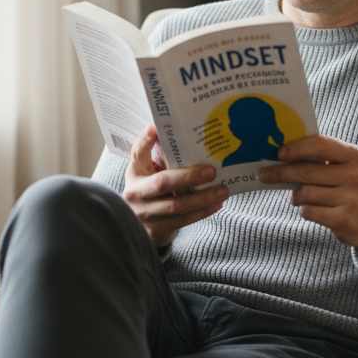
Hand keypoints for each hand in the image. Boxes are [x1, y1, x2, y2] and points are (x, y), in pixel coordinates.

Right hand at [123, 125, 228, 247]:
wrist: (136, 227)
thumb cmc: (148, 191)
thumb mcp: (146, 173)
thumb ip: (158, 156)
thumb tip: (177, 132)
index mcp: (135, 173)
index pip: (137, 154)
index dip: (145, 141)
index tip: (155, 128)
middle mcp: (136, 193)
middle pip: (162, 183)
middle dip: (189, 177)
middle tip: (211, 171)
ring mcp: (145, 214)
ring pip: (177, 205)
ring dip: (203, 198)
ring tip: (223, 190)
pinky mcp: (156, 230)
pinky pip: (183, 221)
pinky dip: (202, 212)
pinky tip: (216, 204)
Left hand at [258, 135, 357, 253]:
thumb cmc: (356, 189)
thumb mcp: (350, 167)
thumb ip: (325, 159)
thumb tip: (284, 155)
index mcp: (355, 156)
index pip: (320, 145)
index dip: (296, 148)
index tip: (279, 153)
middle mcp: (355, 175)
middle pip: (307, 171)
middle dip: (281, 173)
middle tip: (264, 174)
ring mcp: (351, 198)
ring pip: (305, 193)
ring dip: (295, 196)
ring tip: (297, 197)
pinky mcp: (345, 220)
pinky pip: (310, 212)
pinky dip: (305, 210)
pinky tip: (310, 209)